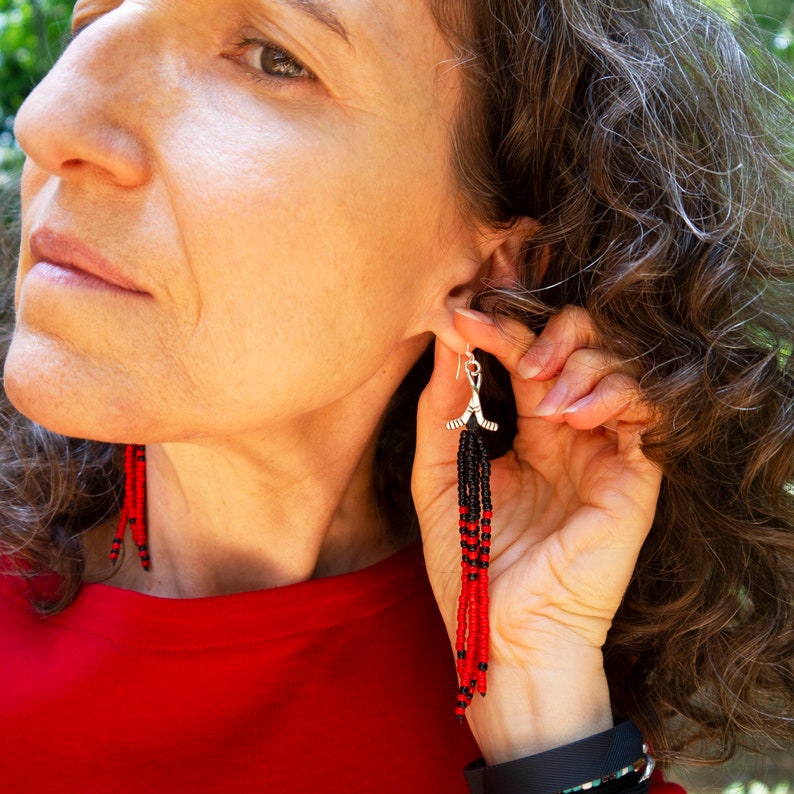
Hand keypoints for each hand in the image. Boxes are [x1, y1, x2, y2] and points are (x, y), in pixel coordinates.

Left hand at [413, 306, 661, 762]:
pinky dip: (612, 393)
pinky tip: (570, 413)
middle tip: (504, 337)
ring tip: (541, 397)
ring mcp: (604, 451)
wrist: (504, 631)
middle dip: (540, 330)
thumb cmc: (469, 561)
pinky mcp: (634, 475)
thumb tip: (447, 335)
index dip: (502, 322)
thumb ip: (441, 407)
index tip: (465, 303)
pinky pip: (643, 409)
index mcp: (527, 433)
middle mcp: (569, 433)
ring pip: (612, 365)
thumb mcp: (437, 474)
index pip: (524, 356)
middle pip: (575, 347)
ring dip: (576, 361)